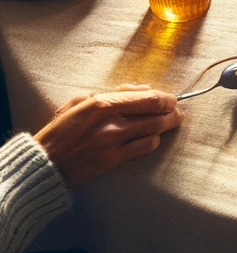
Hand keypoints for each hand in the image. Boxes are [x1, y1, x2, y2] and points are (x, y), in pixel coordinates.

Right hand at [35, 85, 183, 188]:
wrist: (43, 163)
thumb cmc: (60, 130)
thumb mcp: (80, 102)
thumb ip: (111, 93)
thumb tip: (141, 90)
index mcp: (102, 103)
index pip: (147, 98)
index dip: (164, 98)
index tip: (171, 98)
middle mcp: (111, 122)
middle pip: (155, 114)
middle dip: (171, 111)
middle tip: (177, 111)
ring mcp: (113, 142)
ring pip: (153, 130)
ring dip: (167, 126)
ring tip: (173, 122)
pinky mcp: (112, 161)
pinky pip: (143, 149)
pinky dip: (153, 142)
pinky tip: (153, 139)